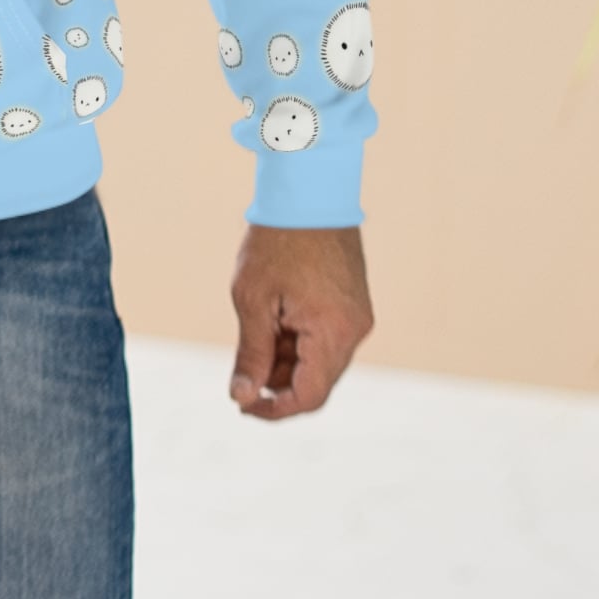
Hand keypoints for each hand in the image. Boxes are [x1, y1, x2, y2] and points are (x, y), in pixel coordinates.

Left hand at [228, 223, 372, 418]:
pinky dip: (299, 341)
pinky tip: (272, 321)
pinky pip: (326, 338)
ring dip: (287, 361)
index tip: (243, 405)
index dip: (275, 409)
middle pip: (317, 381)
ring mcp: (357, 317)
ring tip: (254, 335)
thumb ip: (251, 353)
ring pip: (321, 361)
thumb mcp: (252, 298)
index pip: (309, 396)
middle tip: (241, 371)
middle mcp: (355, 331)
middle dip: (277, 383)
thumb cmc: (277, 239)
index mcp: (334, 332)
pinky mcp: (353, 304)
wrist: (308, 189)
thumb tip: (242, 395)